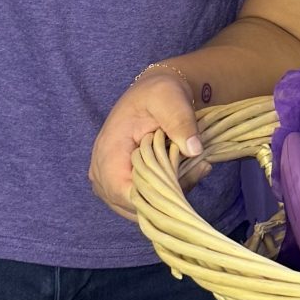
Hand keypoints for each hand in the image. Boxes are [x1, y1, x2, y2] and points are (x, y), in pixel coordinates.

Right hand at [89, 65, 204, 217]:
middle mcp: (101, 169)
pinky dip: (166, 193)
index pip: (122, 192)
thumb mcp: (171, 98)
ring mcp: (108, 179)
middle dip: (166, 197)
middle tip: (198, 170)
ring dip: (169, 196)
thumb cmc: (160, 93)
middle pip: (131, 205)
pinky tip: (189, 173)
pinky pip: (141, 201)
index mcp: (108, 149)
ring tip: (196, 169)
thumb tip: (193, 150)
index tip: (182, 182)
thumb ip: (180, 122)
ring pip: (138, 208)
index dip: (152, 197)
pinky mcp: (119, 182)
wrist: (155, 92)